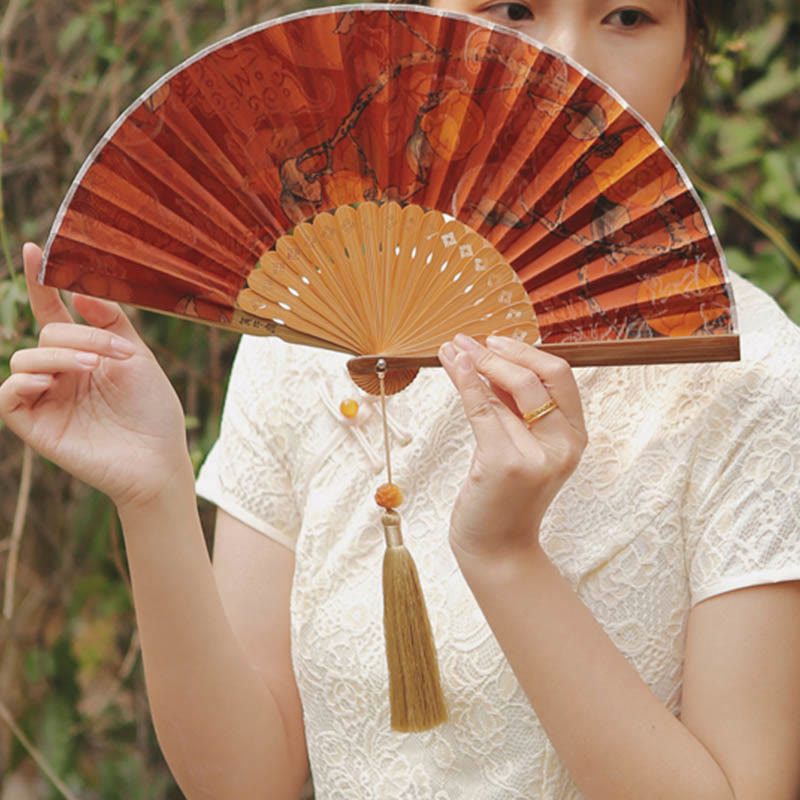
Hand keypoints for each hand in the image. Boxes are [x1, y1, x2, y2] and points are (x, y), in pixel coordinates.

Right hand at [0, 244, 192, 510]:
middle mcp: (61, 373)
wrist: (160, 458)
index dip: (40, 282)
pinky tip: (49, 381)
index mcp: (84, 353)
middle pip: (47, 333)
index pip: (53, 313)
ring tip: (92, 369)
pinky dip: (23, 381)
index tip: (34, 249)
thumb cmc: (154, 410)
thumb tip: (78, 290)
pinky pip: (9, 396)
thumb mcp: (139, 356)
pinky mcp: (36, 426)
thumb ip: (110, 322)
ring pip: (25, 358)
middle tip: (114, 355)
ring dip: (59, 355)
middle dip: (80, 336)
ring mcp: (46, 399)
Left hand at [438, 333, 586, 561]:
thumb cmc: (505, 496)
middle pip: (540, 376)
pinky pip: (485, 410)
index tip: (496, 341)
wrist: (497, 548)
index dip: (527, 352)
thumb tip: (492, 361)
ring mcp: (538, 455)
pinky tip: (453, 364)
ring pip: (509, 389)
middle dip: (501, 352)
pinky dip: (467, 382)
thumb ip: (513, 409)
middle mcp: (564, 445)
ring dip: (476, 361)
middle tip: (468, 340)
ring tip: (451, 347)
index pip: (560, 376)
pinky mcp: (506, 463)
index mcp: (574, 437)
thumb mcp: (519, 447)